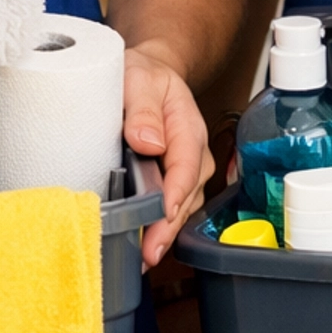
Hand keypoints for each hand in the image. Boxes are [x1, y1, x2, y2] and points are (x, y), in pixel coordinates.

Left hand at [124, 42, 214, 265]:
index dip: (177, 193)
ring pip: (181, 208)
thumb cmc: (144, 75)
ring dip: (163, 234)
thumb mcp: (139, 79)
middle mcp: (193, 154)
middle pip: (187, 196)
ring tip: (139, 258)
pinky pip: (171, 209)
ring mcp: (186, 171)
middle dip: (169, 227)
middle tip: (147, 253)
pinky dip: (157, 228)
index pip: (188, 165)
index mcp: (188, 127)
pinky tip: (138, 246)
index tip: (164, 213)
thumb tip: (147, 142)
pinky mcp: (173, 182)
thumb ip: (143, 109)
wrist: (148, 73)